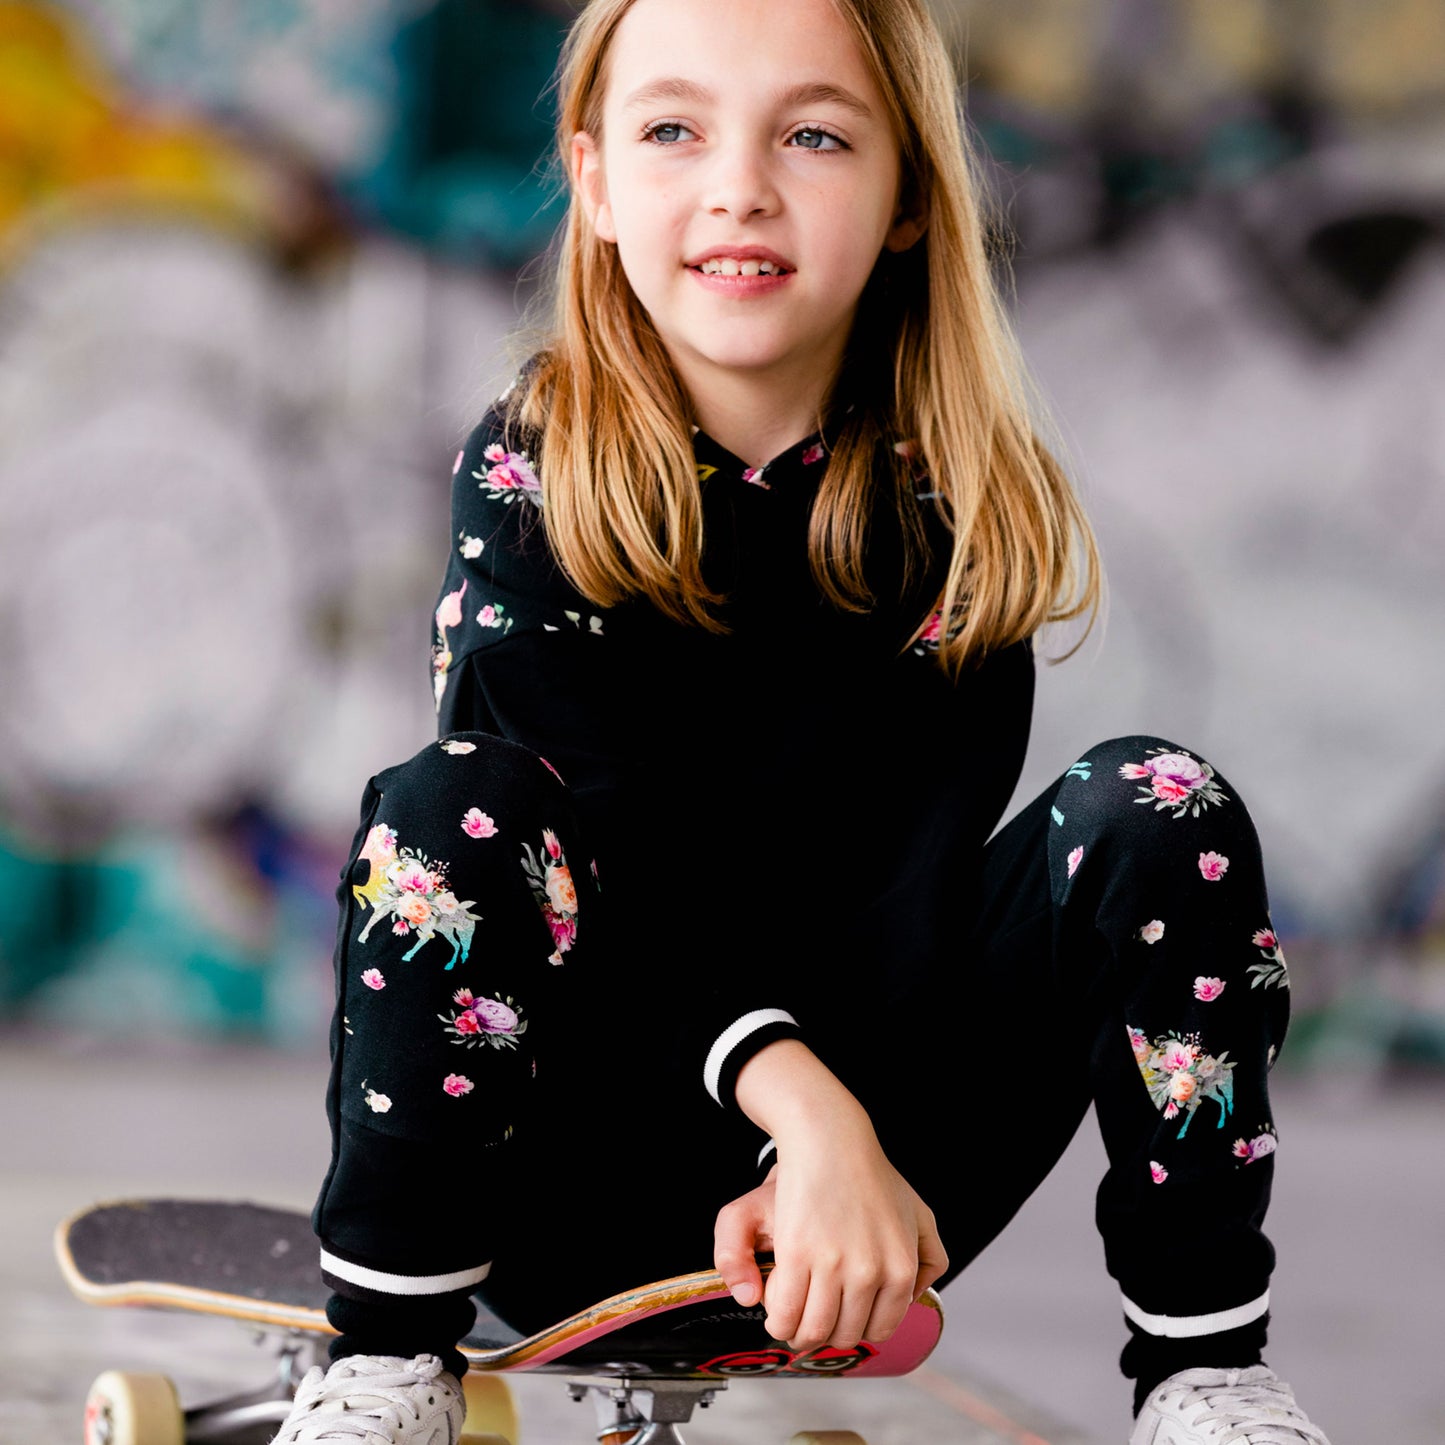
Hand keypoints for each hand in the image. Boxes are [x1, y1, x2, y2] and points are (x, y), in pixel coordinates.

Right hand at [714, 1153, 945, 1351]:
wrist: (830, 1139)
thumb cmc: (870, 1174)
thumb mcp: (920, 1213)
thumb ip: (932, 1258)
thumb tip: (913, 1297)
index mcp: (902, 1268)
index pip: (880, 1330)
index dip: (855, 1329)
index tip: (839, 1319)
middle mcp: (871, 1272)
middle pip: (845, 1334)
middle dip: (827, 1334)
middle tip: (812, 1316)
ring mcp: (833, 1265)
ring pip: (814, 1330)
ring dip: (799, 1333)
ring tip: (790, 1318)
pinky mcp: (798, 1253)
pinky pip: (786, 1311)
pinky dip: (779, 1320)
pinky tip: (775, 1309)